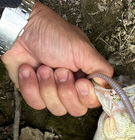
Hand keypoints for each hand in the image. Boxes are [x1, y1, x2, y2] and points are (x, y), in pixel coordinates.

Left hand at [1, 1, 113, 115]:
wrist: (20, 30)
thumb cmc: (52, 34)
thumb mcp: (84, 49)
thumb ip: (102, 70)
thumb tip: (109, 88)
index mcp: (86, 76)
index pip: (94, 101)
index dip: (87, 97)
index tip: (80, 83)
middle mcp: (71, 86)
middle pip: (76, 109)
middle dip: (65, 90)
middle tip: (60, 71)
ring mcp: (53, 91)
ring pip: (57, 109)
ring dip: (48, 87)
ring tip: (43, 67)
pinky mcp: (34, 92)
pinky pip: (37, 104)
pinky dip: (31, 86)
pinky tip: (29, 70)